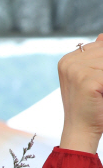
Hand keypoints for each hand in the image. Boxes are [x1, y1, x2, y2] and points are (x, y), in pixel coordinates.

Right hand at [59, 34, 102, 153]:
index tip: (98, 81)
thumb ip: (97, 57)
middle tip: (99, 87)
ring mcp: (76, 70)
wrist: (80, 131)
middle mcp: (69, 62)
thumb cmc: (89, 106)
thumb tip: (102, 36)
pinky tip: (100, 96)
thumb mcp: (92, 78)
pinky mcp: (86, 80)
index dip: (102, 64)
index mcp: (67, 60)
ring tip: (99, 91)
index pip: (99, 48)